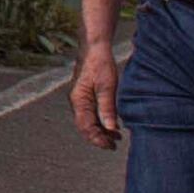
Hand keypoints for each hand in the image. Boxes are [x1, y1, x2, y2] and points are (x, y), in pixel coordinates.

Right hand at [72, 29, 123, 149]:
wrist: (94, 47)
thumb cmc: (100, 63)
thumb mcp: (107, 86)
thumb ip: (107, 108)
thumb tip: (110, 128)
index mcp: (79, 100)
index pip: (85, 127)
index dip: (97, 139)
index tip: (111, 146)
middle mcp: (77, 101)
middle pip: (85, 126)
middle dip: (99, 137)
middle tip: (115, 145)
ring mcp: (80, 98)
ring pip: (89, 121)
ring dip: (101, 130)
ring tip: (117, 137)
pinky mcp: (86, 95)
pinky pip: (91, 113)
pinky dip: (101, 121)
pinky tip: (113, 124)